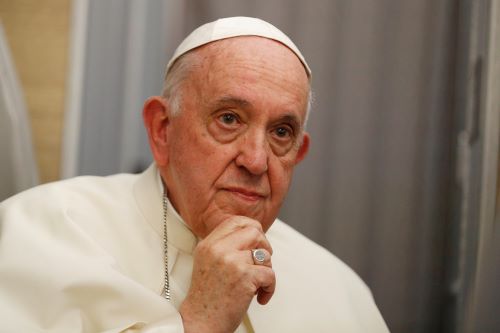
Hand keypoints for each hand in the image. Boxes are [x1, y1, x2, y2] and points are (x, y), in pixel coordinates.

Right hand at [179, 216, 274, 332]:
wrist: (200, 323)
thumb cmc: (207, 298)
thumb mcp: (208, 263)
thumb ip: (224, 246)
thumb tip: (253, 235)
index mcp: (209, 244)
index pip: (236, 221)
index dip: (252, 227)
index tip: (257, 241)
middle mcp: (219, 249)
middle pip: (254, 231)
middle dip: (265, 246)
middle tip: (261, 263)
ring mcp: (231, 262)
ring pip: (265, 254)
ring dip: (267, 270)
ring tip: (257, 284)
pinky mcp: (244, 277)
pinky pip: (270, 274)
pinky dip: (270, 288)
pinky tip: (260, 297)